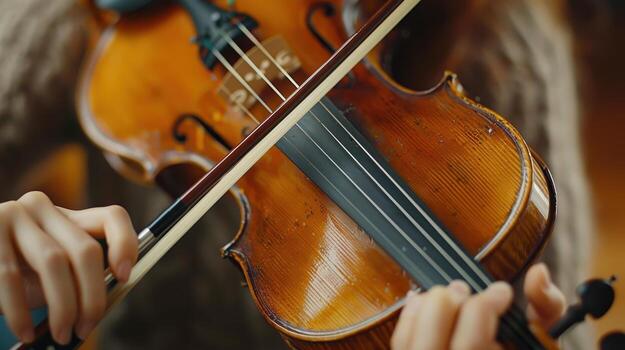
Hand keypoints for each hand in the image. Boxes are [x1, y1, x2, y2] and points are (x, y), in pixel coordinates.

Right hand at [0, 192, 137, 343]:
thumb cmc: (19, 276)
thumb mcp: (53, 274)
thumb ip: (79, 278)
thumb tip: (101, 306)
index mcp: (68, 216)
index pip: (112, 217)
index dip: (125, 244)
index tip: (124, 277)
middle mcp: (43, 208)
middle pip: (85, 249)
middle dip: (91, 295)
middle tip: (87, 327)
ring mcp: (14, 215)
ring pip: (53, 262)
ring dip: (62, 306)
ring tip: (62, 334)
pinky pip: (10, 275)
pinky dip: (21, 311)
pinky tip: (27, 332)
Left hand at [391, 263, 564, 349]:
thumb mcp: (543, 339)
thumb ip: (547, 306)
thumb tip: (538, 272)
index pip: (473, 336)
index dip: (488, 303)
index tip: (502, 292)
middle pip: (433, 331)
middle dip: (451, 302)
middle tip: (466, 291)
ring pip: (410, 336)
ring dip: (429, 306)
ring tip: (450, 298)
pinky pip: (400, 340)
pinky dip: (412, 315)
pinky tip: (427, 303)